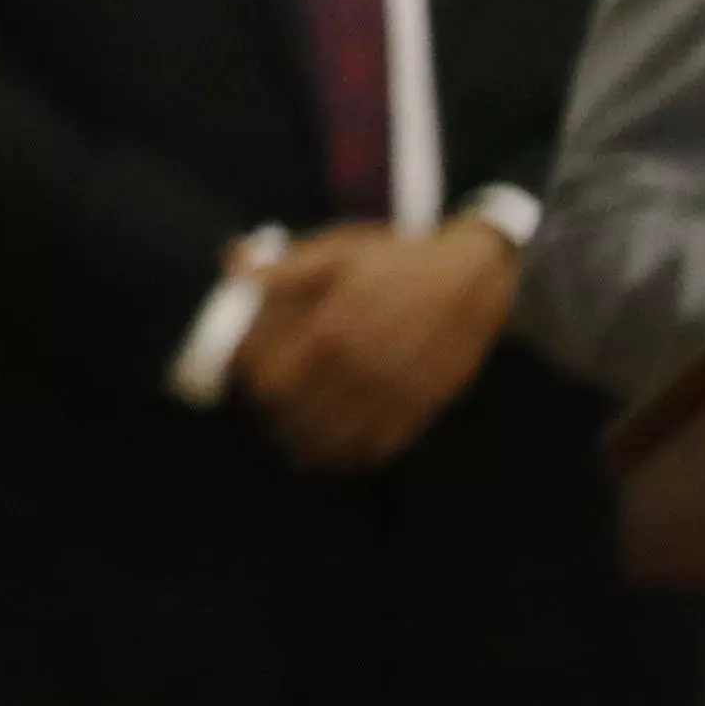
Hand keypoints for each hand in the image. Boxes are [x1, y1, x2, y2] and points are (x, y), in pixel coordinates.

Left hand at [235, 217, 513, 474]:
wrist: (471, 282)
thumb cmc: (396, 262)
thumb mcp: (336, 252)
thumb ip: (283, 268)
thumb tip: (233, 270)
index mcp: (329, 332)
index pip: (267, 378)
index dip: (247, 374)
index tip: (243, 365)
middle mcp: (356, 372)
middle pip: (292, 415)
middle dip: (270, 408)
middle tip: (265, 396)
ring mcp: (388, 396)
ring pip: (329, 440)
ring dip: (301, 436)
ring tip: (289, 427)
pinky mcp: (416, 410)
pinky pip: (374, 448)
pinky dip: (347, 452)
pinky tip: (332, 443)